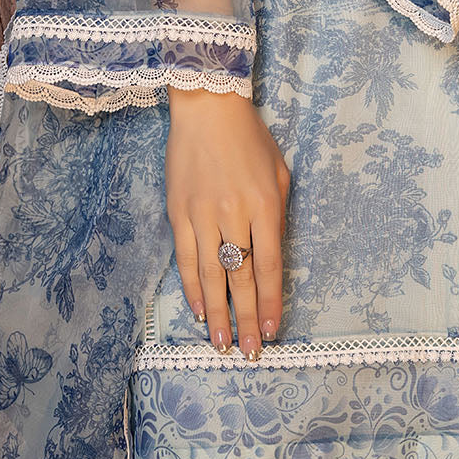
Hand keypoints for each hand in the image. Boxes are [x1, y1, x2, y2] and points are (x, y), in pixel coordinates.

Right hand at [166, 88, 290, 357]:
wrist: (208, 106)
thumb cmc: (250, 137)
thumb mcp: (280, 171)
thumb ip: (278, 213)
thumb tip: (271, 254)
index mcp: (265, 204)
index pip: (269, 267)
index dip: (269, 303)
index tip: (272, 331)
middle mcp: (234, 214)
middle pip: (240, 279)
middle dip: (245, 320)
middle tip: (249, 352)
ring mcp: (203, 215)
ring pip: (210, 276)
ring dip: (216, 315)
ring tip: (221, 345)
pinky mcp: (178, 212)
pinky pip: (186, 259)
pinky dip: (193, 288)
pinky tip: (200, 310)